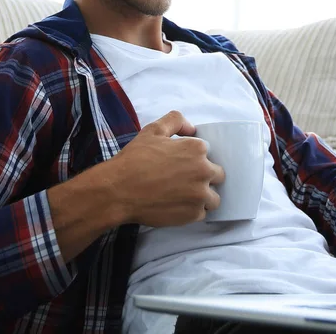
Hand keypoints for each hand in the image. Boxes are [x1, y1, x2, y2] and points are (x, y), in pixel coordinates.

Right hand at [105, 110, 224, 226]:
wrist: (117, 191)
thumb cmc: (134, 159)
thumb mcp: (153, 130)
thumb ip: (176, 121)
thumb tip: (192, 129)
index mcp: (197, 149)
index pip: (208, 154)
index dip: (195, 160)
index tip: (182, 165)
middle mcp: (204, 171)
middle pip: (218, 176)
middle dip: (205, 178)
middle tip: (185, 181)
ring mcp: (200, 194)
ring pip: (214, 198)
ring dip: (203, 197)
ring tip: (184, 197)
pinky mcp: (193, 214)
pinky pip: (202, 213)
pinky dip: (191, 211)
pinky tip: (176, 206)